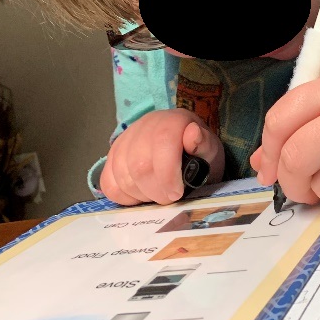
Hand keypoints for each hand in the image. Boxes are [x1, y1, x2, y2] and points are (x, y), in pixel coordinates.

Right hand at [100, 109, 224, 205]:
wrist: (184, 148)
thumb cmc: (198, 152)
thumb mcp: (210, 149)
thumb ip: (204, 143)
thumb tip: (193, 134)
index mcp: (172, 121)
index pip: (162, 142)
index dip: (168, 173)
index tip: (177, 193)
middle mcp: (145, 126)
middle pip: (139, 165)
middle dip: (156, 190)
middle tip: (170, 198)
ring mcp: (124, 141)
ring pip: (122, 175)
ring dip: (142, 194)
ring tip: (159, 195)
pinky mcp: (111, 157)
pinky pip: (108, 183)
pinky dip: (124, 196)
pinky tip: (141, 195)